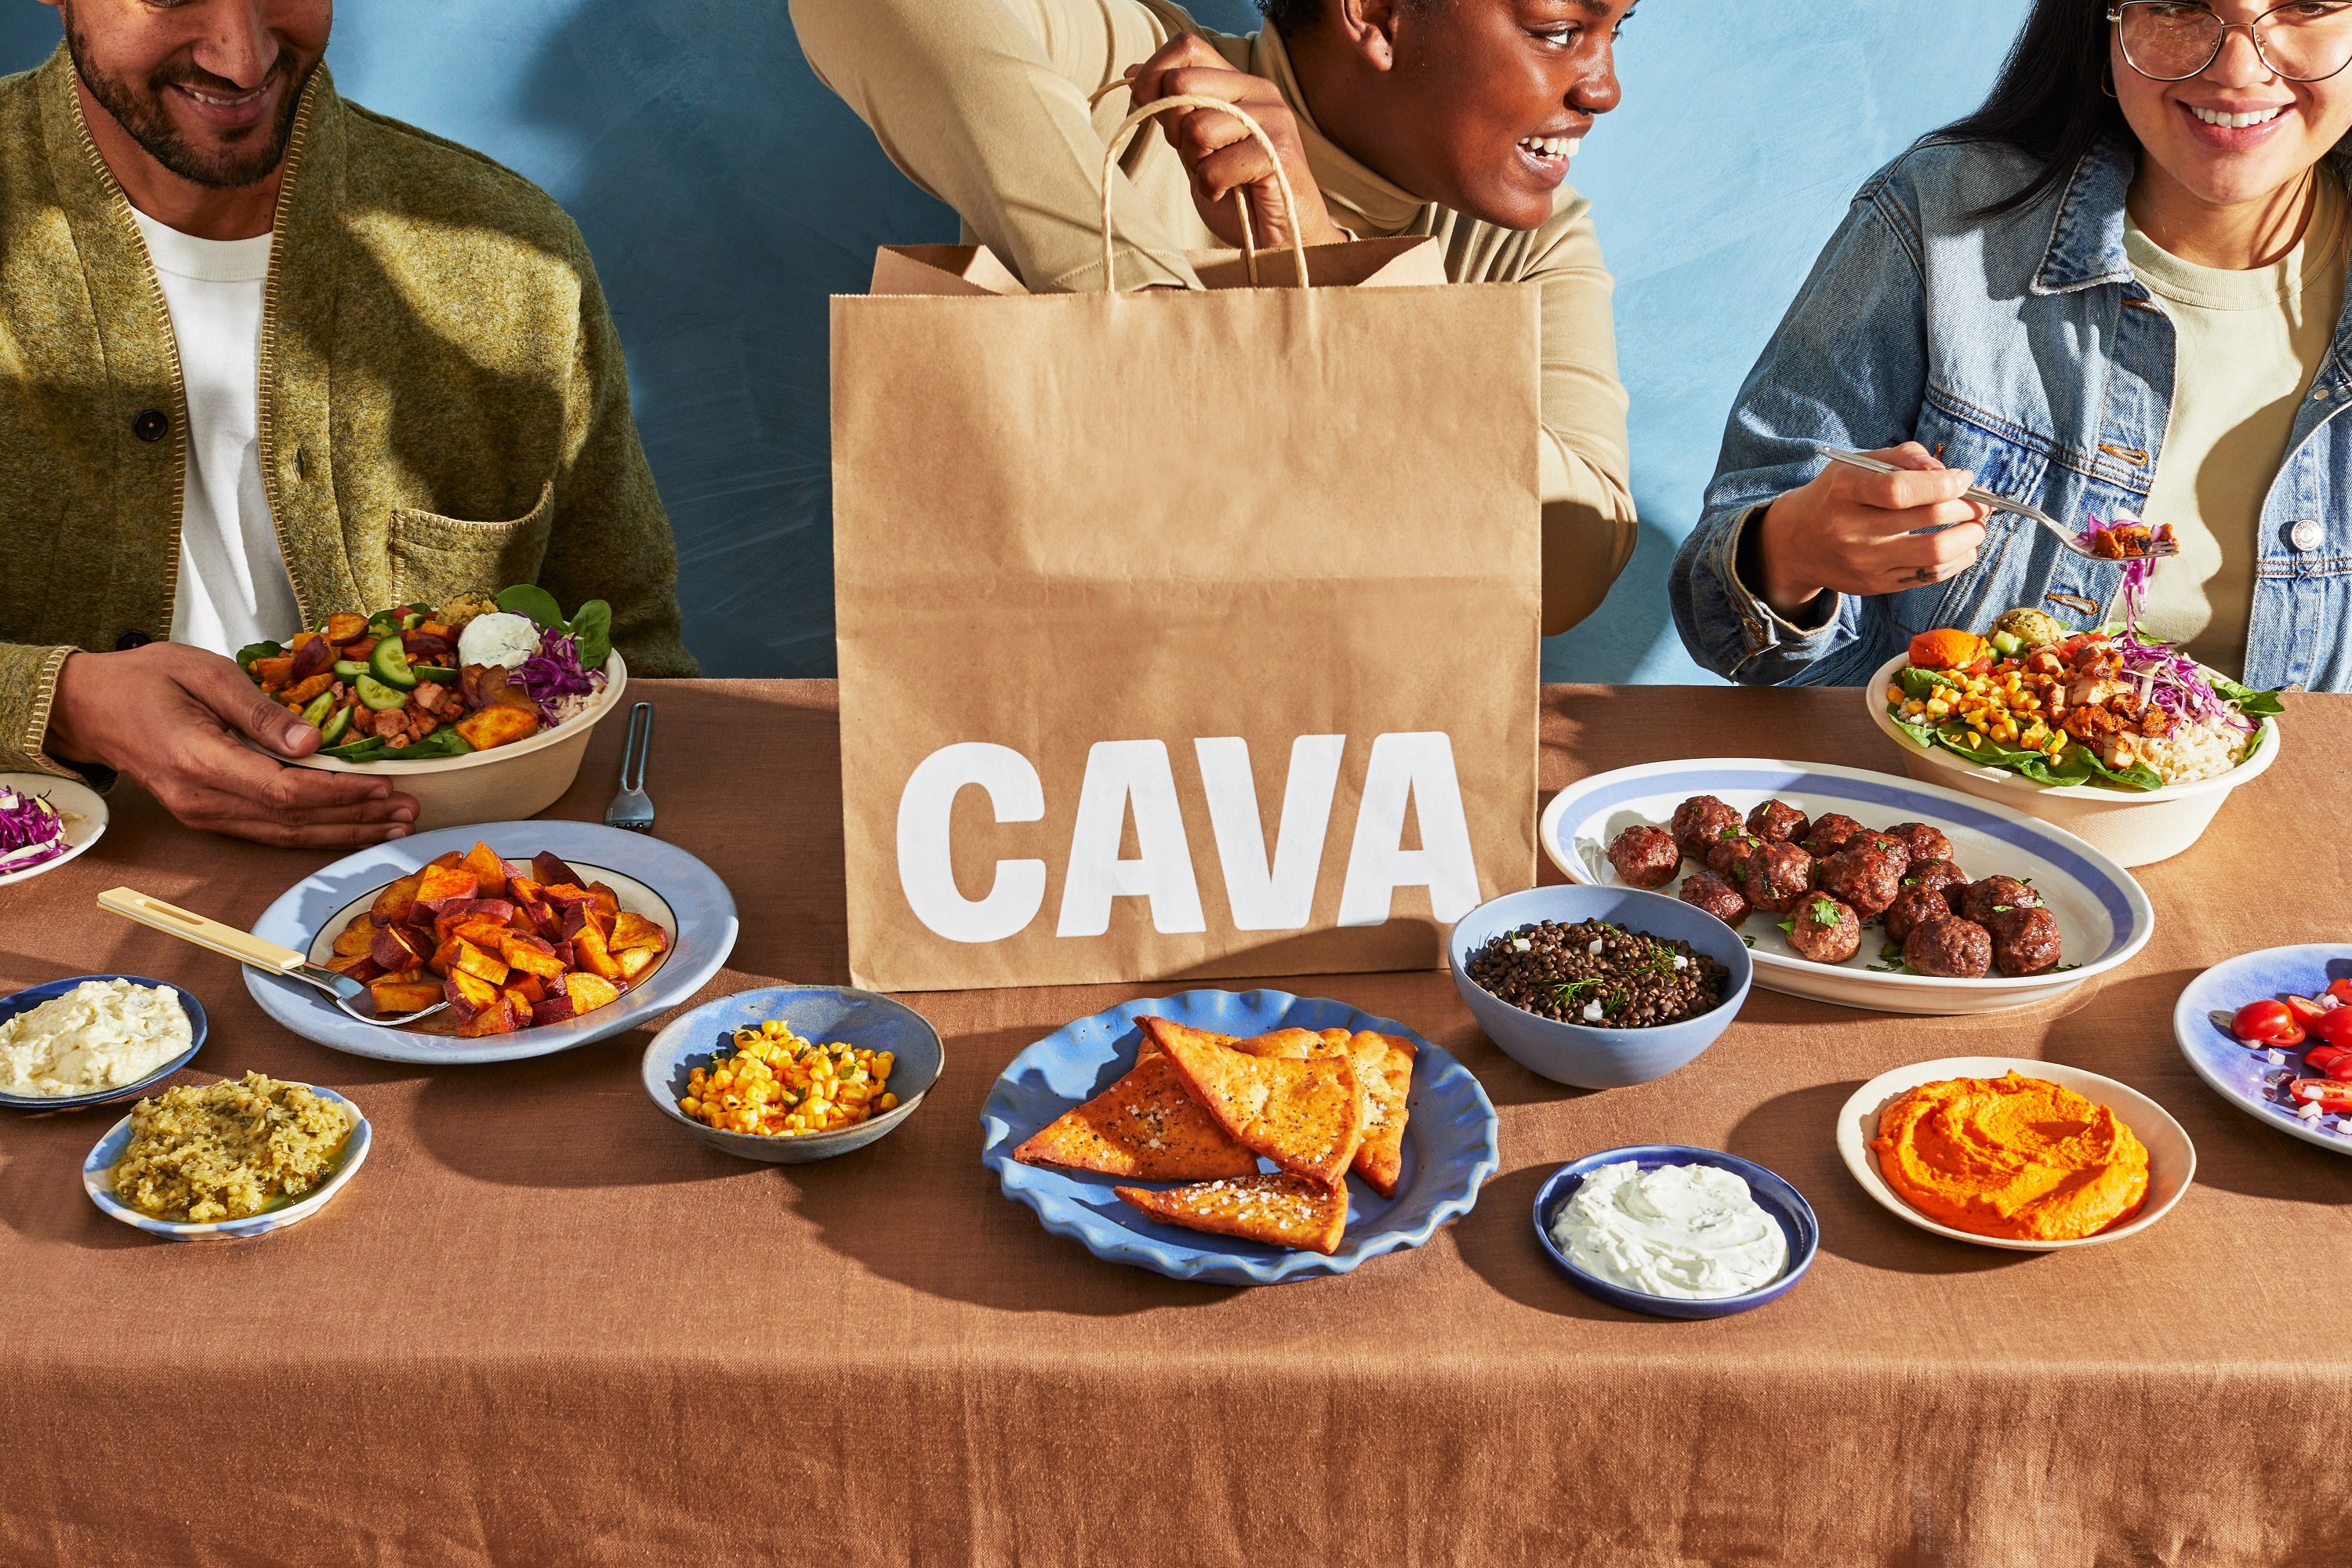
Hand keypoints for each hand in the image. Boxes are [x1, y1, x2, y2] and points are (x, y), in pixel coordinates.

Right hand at [44, 643, 417, 846]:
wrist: (89, 707)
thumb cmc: (145, 680)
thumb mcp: (205, 674)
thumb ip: (260, 711)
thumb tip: (313, 743)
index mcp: (199, 760)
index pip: (284, 791)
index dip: (340, 793)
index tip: (383, 784)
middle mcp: (201, 799)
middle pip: (292, 821)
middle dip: (355, 818)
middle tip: (408, 811)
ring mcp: (202, 814)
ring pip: (283, 834)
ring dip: (342, 831)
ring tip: (392, 823)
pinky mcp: (207, 816)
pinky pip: (268, 831)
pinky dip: (314, 830)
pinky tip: (350, 826)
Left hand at [1125, 36, 1348, 253]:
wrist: (1278, 238)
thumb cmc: (1238, 191)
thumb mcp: (1194, 144)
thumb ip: (1172, 108)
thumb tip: (1134, 72)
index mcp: (1238, 82)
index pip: (1188, 47)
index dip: (1154, 72)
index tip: (1142, 103)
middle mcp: (1259, 91)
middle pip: (1183, 84)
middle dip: (1174, 127)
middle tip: (1195, 155)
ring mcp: (1272, 120)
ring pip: (1197, 128)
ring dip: (1196, 163)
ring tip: (1218, 177)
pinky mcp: (1278, 154)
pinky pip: (1215, 168)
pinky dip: (1212, 189)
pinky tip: (1229, 193)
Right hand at [1751, 443, 1990, 614]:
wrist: (1796, 544)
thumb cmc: (1836, 495)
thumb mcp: (1857, 463)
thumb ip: (1903, 457)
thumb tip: (1948, 472)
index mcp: (1844, 491)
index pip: (1900, 489)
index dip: (1942, 483)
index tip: (1964, 478)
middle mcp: (1851, 530)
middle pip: (1926, 519)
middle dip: (1967, 508)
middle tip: (1981, 502)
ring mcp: (1863, 562)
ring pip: (1935, 553)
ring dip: (1970, 537)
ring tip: (1978, 525)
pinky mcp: (1875, 584)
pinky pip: (1929, 576)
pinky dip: (1958, 560)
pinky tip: (1963, 547)